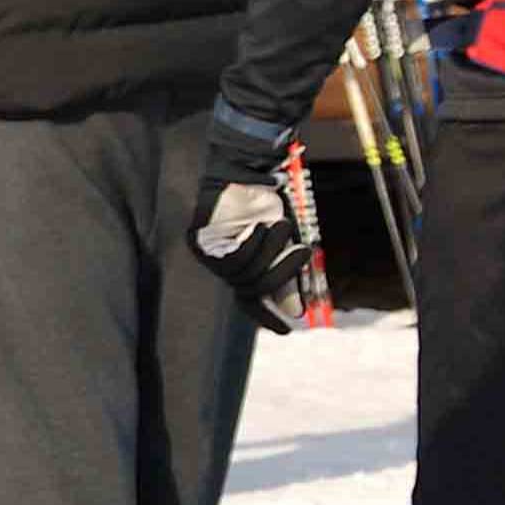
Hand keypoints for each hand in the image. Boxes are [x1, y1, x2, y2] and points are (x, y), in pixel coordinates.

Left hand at [188, 119, 321, 334]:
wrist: (246, 174)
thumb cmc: (264, 205)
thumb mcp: (283, 242)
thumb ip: (286, 276)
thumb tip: (295, 311)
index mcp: (240, 266)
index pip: (250, 301)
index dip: (267, 317)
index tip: (287, 330)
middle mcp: (221, 266)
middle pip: (252, 290)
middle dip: (281, 273)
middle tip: (302, 251)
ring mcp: (209, 255)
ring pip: (245, 275)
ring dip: (270, 251)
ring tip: (279, 224)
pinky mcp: (202, 243)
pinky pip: (234, 259)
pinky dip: (254, 244)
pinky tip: (259, 226)